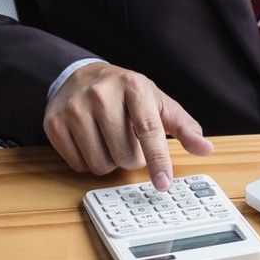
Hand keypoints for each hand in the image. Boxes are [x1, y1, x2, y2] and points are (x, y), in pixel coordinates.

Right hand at [44, 62, 213, 190]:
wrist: (82, 75)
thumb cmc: (128, 94)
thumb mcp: (159, 104)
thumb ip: (184, 128)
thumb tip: (205, 148)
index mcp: (134, 87)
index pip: (149, 130)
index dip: (158, 160)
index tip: (163, 184)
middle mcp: (102, 94)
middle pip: (125, 155)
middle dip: (133, 158)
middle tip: (129, 141)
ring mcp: (74, 108)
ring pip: (101, 164)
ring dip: (111, 161)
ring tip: (110, 140)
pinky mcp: (54, 123)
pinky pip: (78, 164)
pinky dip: (89, 161)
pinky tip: (91, 141)